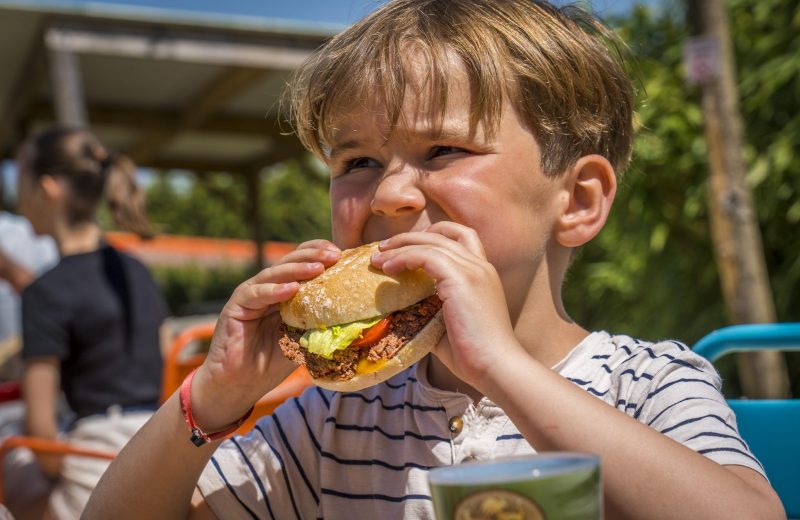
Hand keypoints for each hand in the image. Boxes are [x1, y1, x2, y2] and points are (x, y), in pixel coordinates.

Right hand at [191, 240, 340, 430]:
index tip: (342, 254)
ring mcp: (250, 294)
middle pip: (290, 261)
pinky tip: (291, 289)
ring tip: (318, 268)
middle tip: (334, 255)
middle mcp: (267, 287)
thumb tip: (354, 318)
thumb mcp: (303, 340)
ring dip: (297, 269)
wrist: (240, 384)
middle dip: (313, 256)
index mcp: (284, 291)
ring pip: (274, 273)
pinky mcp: (236, 306)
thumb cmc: (271, 363)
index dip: (320, 253)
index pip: (302, 262)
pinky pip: (256, 293)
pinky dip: (275, 290)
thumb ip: (319, 325)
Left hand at [371, 223, 521, 389]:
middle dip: (410, 237)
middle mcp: (481, 266)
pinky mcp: (461, 280)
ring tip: (378, 258)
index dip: (435, 233)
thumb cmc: (474, 355)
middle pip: (443, 234)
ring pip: (431, 243)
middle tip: (383, 248)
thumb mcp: (448, 326)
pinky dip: (404, 258)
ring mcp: (473, 271)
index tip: (408, 245)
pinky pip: (426, 256)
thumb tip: (403, 314)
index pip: (463, 236)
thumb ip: (430, 313)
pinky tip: (388, 268)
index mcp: (483, 274)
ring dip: (401, 246)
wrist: (496, 367)